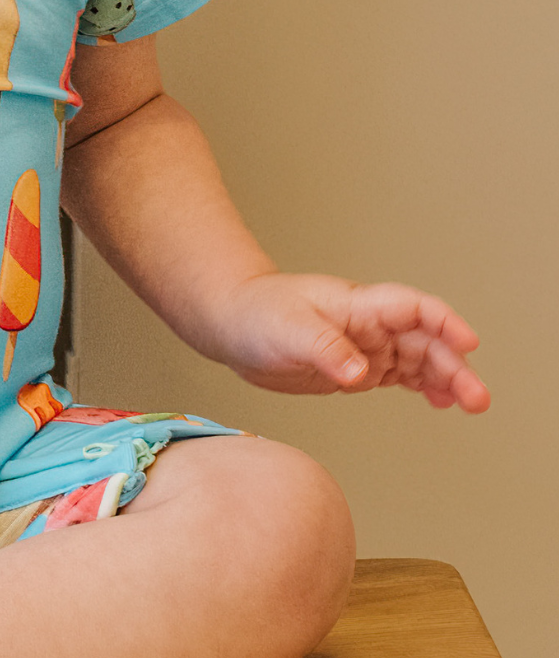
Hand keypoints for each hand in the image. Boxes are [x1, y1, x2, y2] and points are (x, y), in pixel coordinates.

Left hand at [213, 274, 489, 411]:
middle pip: (424, 340)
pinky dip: (424, 387)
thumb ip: (325, 348)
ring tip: (470, 404)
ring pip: (419, 360)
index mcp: (356, 305)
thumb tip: (358, 372)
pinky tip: (441, 402)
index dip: (442, 321)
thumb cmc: (256, 313)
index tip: (467, 342)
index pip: (411, 307)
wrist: (232, 324)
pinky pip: (400, 375)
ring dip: (446, 379)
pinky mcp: (356, 368)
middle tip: (476, 397)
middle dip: (453, 365)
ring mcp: (364, 346)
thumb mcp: (288, 328)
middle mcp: (367, 324)